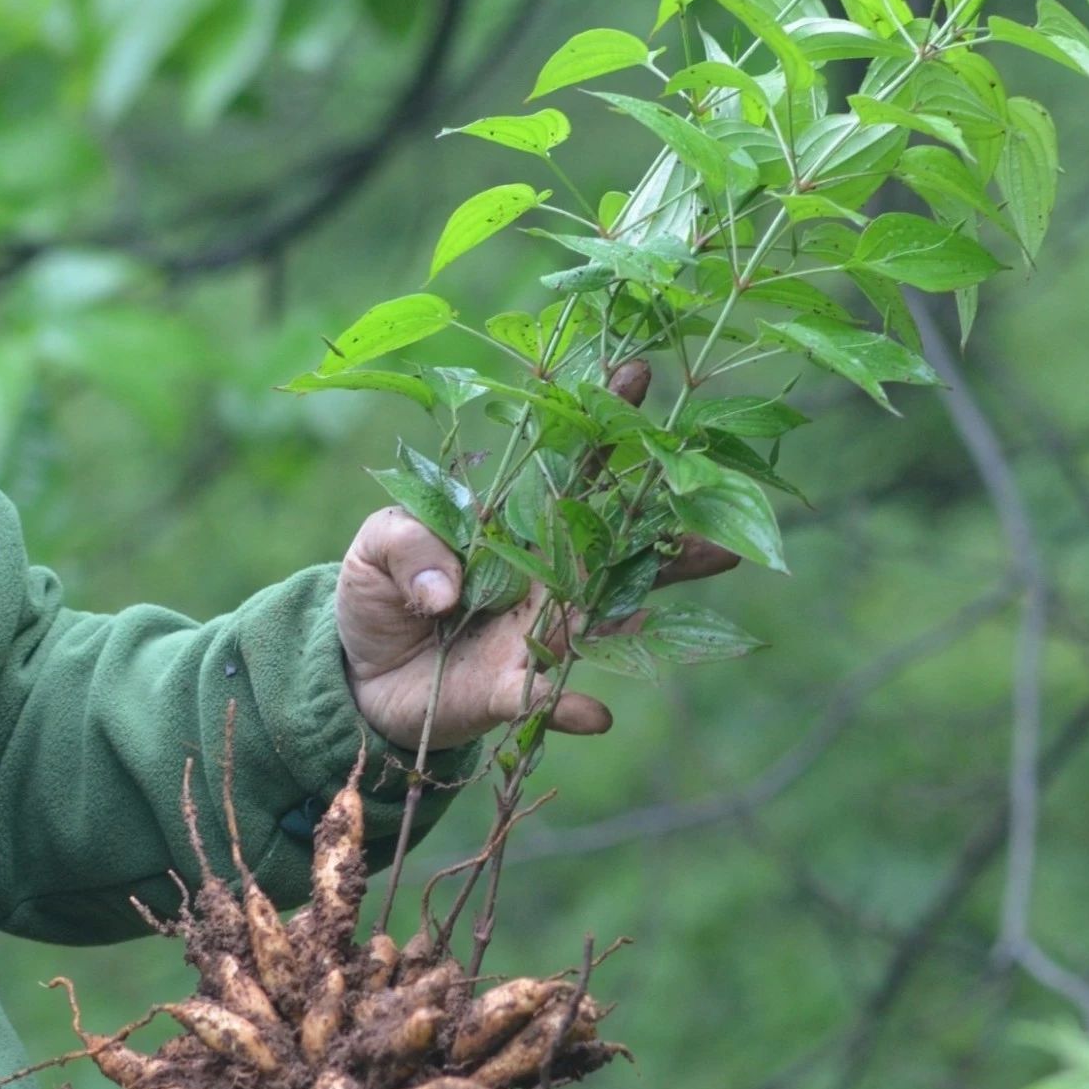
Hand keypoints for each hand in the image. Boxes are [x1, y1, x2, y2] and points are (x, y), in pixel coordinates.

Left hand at [337, 374, 738, 750]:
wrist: (361, 675)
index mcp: (516, 525)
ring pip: (605, 617)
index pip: (568, 470)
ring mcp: (535, 634)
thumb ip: (410, 544)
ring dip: (647, 605)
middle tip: (727, 513)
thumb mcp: (378, 544)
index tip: (639, 375)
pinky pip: (548, 699)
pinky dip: (573, 707)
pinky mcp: (512, 690)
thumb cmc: (380, 592)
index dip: (600, 424)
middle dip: (672, 528)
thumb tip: (451, 590)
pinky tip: (598, 713)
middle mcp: (544, 577)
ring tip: (705, 576)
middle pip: (618, 547)